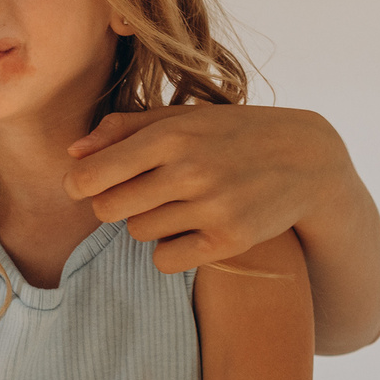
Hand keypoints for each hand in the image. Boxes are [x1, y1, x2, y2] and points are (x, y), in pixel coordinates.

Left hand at [66, 102, 347, 273]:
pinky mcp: (228, 240)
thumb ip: (124, 129)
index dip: (80, 183)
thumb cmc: (232, 134)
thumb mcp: (183, 118)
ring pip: (138, 233)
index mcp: (171, 136)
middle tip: (136, 194)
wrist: (307, 159)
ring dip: (147, 222)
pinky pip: (165, 260)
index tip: (88, 183)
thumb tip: (72, 152)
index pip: (92, 175)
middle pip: (107, 210)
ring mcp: (211, 207)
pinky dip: (169, 250)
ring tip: (177, 204)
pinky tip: (190, 229)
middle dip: (113, 204)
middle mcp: (189, 171)